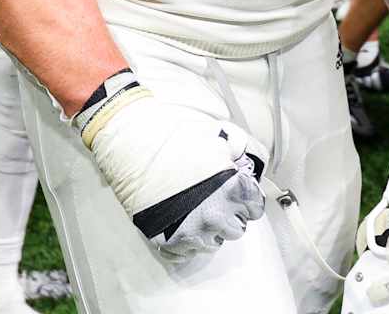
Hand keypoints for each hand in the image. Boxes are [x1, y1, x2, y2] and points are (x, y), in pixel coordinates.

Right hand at [79, 79, 266, 260]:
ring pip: (213, 243)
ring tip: (195, 208)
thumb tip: (252, 165)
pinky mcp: (167, 242)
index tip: (236, 193)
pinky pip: (187, 253)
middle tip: (213, 197)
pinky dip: (186, 241)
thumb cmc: (175, 137)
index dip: (246, 198)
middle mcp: (216, 216)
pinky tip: (180, 221)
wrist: (133, 144)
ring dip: (209, 229)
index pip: (255, 209)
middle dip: (229, 214)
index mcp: (233, 190)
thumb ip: (245, 151)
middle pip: (236, 229)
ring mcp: (192, 233)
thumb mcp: (219, 135)